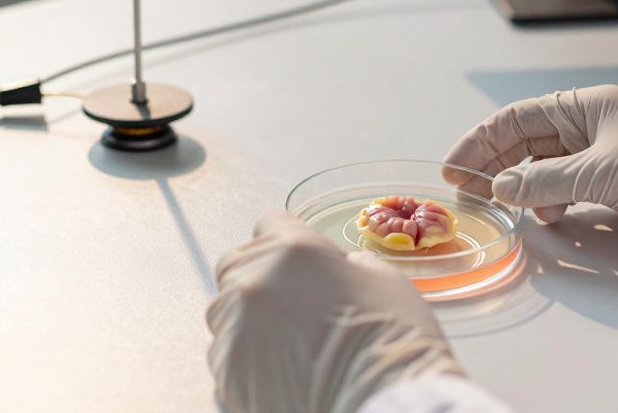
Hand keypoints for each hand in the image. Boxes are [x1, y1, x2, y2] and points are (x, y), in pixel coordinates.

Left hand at [207, 210, 463, 412]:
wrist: (382, 405)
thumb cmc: (393, 342)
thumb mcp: (384, 281)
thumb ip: (347, 265)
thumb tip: (339, 268)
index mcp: (293, 250)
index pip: (269, 223)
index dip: (287, 241)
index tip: (300, 262)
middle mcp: (254, 280)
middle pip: (236, 262)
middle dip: (260, 275)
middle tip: (292, 303)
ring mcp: (235, 326)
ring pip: (225, 308)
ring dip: (248, 316)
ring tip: (286, 342)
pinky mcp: (226, 369)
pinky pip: (225, 351)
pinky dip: (245, 356)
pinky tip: (279, 369)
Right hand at [444, 85, 617, 260]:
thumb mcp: (602, 173)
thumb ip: (544, 180)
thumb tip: (500, 187)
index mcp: (586, 106)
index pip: (516, 118)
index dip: (480, 140)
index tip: (453, 166)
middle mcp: (589, 125)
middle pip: (524, 142)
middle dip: (492, 165)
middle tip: (464, 193)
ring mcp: (601, 155)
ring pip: (542, 168)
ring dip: (519, 187)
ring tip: (501, 207)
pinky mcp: (614, 184)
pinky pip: (564, 189)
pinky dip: (548, 202)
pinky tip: (546, 217)